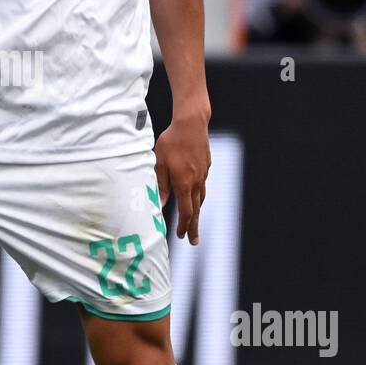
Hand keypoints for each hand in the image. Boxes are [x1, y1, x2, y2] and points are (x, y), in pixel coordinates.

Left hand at [154, 110, 210, 244]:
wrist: (191, 123)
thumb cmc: (171, 142)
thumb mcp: (160, 163)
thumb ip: (161, 185)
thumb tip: (161, 204)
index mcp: (184, 183)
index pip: (187, 211)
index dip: (185, 226)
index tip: (182, 236)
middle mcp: (196, 181)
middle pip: (196, 209)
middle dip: (194, 226)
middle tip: (194, 241)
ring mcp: (203, 173)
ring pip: (201, 197)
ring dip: (197, 211)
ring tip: (194, 220)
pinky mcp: (206, 165)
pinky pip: (202, 184)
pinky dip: (198, 194)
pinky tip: (194, 193)